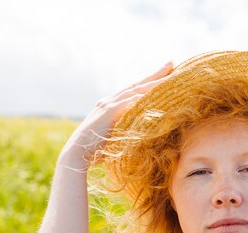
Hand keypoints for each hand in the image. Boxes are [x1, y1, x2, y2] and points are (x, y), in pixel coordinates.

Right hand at [59, 62, 173, 168]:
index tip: (164, 74)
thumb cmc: (94, 152)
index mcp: (110, 106)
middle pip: (137, 85)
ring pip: (135, 90)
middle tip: (171, 63)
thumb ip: (124, 131)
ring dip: (153, 83)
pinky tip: (155, 93)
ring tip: (170, 76)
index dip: (149, 82)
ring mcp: (108, 105)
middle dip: (155, 74)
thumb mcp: (113, 137)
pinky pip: (128, 102)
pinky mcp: (108, 112)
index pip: (133, 91)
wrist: (76, 154)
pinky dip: (141, 97)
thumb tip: (139, 136)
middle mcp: (109, 101)